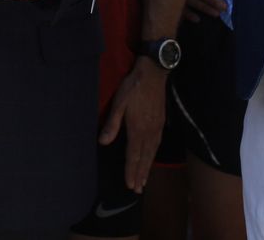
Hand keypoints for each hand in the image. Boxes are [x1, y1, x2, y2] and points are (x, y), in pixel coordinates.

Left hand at [98, 56, 168, 191]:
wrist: (154, 73)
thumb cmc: (133, 87)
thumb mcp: (119, 103)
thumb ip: (112, 124)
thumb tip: (103, 142)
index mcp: (137, 129)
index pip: (133, 155)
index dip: (130, 171)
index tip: (129, 185)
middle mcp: (149, 132)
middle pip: (144, 158)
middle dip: (140, 174)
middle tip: (137, 190)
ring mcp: (157, 128)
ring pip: (152, 153)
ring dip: (147, 168)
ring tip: (144, 181)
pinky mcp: (161, 123)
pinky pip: (157, 145)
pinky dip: (153, 156)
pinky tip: (152, 159)